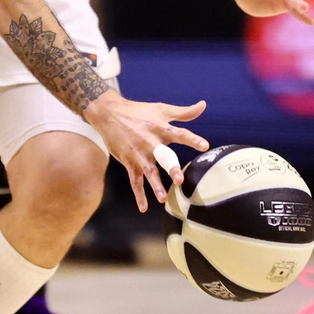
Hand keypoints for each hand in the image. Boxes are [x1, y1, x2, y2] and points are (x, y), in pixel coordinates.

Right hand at [84, 92, 207, 211]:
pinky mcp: (128, 161)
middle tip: (179, 179)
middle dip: (170, 167)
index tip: (204, 146)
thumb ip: (184, 112)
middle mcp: (150, 142)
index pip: (179, 134)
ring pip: (148, 171)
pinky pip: (134, 180)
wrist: (109, 114)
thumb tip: (203, 105)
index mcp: (160, 128)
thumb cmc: (139, 111)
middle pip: (162, 156)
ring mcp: (138, 153)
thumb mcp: (162, 109)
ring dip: (155, 185)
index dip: (192, 139)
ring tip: (163, 198)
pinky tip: (143, 207)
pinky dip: (138, 194)